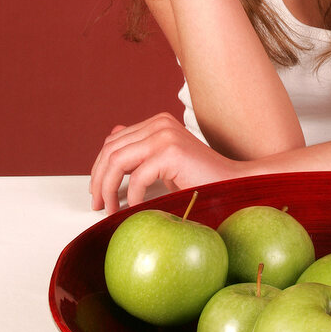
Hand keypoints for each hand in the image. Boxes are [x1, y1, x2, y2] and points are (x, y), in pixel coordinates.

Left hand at [89, 113, 241, 212]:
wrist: (233, 183)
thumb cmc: (200, 179)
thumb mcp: (164, 163)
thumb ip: (141, 149)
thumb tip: (112, 137)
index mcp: (157, 123)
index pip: (113, 141)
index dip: (98, 168)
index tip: (97, 192)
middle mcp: (159, 123)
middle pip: (110, 150)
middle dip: (98, 179)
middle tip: (98, 204)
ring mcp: (165, 135)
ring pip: (117, 161)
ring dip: (108, 188)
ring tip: (110, 208)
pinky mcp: (171, 152)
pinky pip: (136, 177)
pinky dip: (131, 196)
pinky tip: (135, 208)